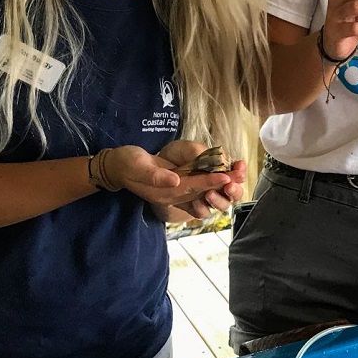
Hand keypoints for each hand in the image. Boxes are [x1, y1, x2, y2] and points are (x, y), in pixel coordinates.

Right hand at [105, 142, 242, 219]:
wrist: (117, 167)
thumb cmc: (125, 164)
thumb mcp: (137, 166)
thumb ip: (155, 175)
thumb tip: (176, 181)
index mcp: (164, 191)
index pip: (191, 187)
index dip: (209, 182)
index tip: (226, 177)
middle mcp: (173, 193)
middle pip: (202, 191)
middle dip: (222, 184)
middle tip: (240, 175)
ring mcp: (176, 189)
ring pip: (203, 188)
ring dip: (220, 182)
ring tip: (238, 173)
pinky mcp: (177, 183)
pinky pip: (198, 183)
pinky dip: (212, 178)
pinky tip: (225, 171)